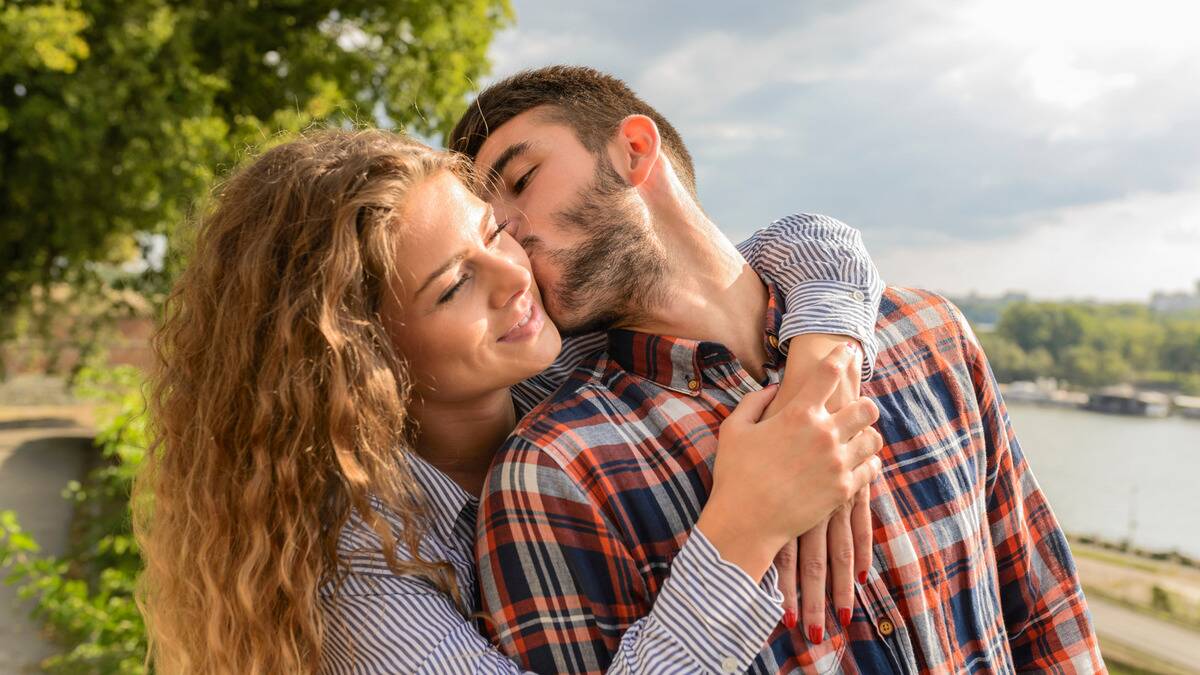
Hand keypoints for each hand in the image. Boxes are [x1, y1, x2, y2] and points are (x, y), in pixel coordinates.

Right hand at [765, 334, 875, 640]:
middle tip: (859, 408)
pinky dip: (868, 462)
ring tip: (859, 437)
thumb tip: (774, 389)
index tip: (848, 350)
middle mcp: (824, 434)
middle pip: (867, 407)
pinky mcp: (844, 489)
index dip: (842, 356)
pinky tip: (859, 462)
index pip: (830, 374)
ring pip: (874, 438)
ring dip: (868, 434)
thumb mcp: (734, 429)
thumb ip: (754, 401)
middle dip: (865, 404)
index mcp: (798, 414)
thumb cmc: (735, 474)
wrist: (746, 522)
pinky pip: (872, 468)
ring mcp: (838, 463)